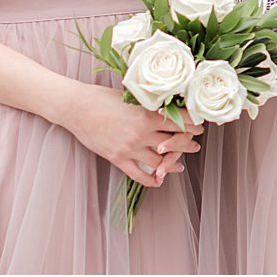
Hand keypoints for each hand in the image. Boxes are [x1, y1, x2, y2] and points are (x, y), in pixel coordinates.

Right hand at [60, 84, 204, 185]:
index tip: (200, 125)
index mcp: (147, 114)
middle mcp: (142, 133)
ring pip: (160, 161)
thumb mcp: (131, 98)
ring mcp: (130, 148)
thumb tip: (166, 108)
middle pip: (175, 143)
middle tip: (195, 145)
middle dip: (188, 144)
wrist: (77, 108)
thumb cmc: (102, 98)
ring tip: (180, 164)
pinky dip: (152, 179)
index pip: (180, 121)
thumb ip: (148, 106)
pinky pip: (139, 175)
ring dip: (173, 164)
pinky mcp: (117, 159)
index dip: (193, 124)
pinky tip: (159, 179)